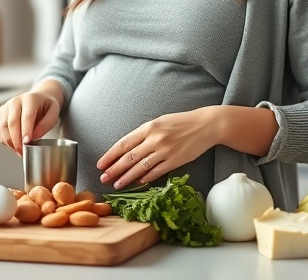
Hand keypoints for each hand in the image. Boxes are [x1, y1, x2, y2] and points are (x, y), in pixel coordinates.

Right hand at [0, 89, 60, 154]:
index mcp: (30, 99)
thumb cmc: (46, 107)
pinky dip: (4, 140)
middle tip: (23, 151)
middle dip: (16, 140)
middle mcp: (16, 101)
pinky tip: (13, 144)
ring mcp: (6, 107)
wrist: (39, 99)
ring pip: (2, 127)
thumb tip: (34, 136)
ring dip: (9, 142)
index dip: (25, 131)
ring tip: (19, 150)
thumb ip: (45, 125)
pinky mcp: (0, 114)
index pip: (26, 117)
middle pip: (12, 122)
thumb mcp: (53, 114)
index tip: (27, 143)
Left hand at [96, 107, 215, 188]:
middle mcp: (155, 139)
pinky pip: (156, 172)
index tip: (100, 164)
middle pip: (129, 158)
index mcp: (148, 127)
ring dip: (127, 177)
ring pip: (140, 167)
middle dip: (114, 169)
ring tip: (117, 184)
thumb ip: (144, 134)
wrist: (206, 125)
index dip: (110, 155)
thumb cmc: (181, 122)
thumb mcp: (159, 122)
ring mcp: (165, 150)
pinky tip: (137, 182)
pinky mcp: (175, 161)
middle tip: (103, 178)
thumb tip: (128, 151)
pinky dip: (145, 178)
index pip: (123, 144)